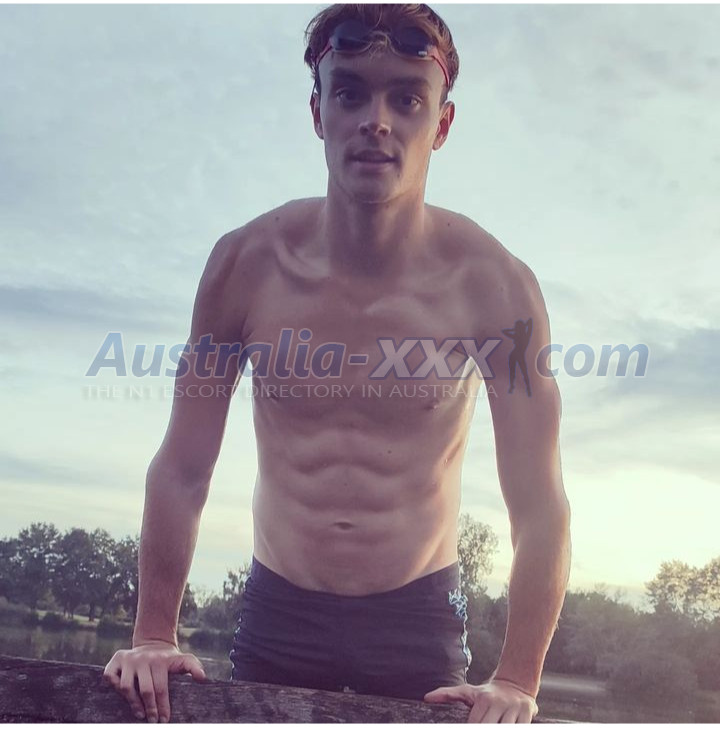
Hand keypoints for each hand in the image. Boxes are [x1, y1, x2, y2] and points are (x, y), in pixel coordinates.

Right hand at [102, 640, 206, 722]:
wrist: (153, 642)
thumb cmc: (168, 659)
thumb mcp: (183, 659)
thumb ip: (194, 667)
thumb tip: (202, 678)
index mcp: (160, 660)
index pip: (161, 688)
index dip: (162, 706)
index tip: (164, 720)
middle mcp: (143, 658)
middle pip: (145, 690)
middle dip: (150, 708)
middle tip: (153, 720)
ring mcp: (129, 658)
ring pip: (126, 686)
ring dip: (133, 703)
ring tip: (140, 713)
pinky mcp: (116, 659)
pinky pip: (110, 676)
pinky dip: (113, 687)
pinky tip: (123, 696)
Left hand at [424, 678, 538, 722]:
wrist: (516, 683)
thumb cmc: (487, 693)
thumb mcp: (468, 691)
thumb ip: (448, 694)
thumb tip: (426, 698)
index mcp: (483, 699)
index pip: (474, 724)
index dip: (470, 729)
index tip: (467, 729)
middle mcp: (499, 703)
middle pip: (489, 727)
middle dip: (484, 729)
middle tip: (479, 728)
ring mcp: (514, 709)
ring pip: (506, 729)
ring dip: (500, 729)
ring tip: (493, 727)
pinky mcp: (528, 713)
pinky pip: (521, 728)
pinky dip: (515, 729)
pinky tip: (508, 728)